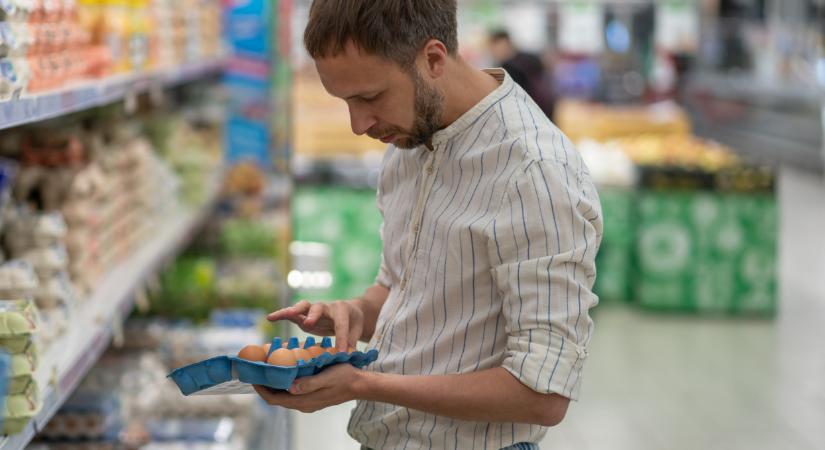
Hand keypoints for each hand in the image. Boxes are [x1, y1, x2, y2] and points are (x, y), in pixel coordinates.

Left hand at [253, 364, 368, 412]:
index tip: (252, 376)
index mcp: (304, 401)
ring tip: (269, 367)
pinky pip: (292, 392)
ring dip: (274, 383)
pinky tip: (285, 370)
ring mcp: (307, 401)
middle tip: (258, 369)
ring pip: (283, 395)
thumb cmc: (345, 378)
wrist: (360, 384)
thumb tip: (290, 387)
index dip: (261, 389)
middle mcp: (303, 404)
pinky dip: (284, 382)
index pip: (274, 399)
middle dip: (265, 384)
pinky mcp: (312, 397)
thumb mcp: (327, 377)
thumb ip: (309, 384)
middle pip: (276, 398)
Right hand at [267, 300, 363, 351]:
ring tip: (287, 314)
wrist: (348, 311)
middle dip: (314, 315)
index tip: (342, 351)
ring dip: (295, 310)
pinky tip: (270, 317)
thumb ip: (351, 341)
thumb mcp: (356, 330)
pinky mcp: (303, 315)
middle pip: (319, 308)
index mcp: (342, 310)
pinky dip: (282, 314)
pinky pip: (292, 313)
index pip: (341, 324)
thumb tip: (348, 356)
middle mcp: (326, 307)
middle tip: (309, 324)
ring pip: (303, 307)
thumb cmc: (352, 322)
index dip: (341, 338)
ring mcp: (313, 310)